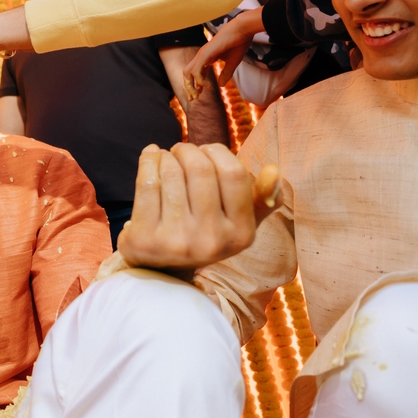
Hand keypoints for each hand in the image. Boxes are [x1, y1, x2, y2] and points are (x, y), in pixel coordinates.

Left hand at [117, 143, 280, 271]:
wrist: (161, 267)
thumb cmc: (204, 232)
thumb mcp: (239, 221)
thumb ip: (261, 197)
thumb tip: (273, 170)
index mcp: (241, 234)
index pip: (234, 174)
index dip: (217, 152)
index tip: (206, 150)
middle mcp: (211, 241)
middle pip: (200, 169)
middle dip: (188, 150)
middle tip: (181, 150)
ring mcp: (176, 242)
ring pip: (171, 173)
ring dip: (166, 156)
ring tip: (166, 157)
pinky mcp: (145, 240)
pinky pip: (146, 184)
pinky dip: (148, 162)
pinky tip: (151, 157)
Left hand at [182, 7, 263, 99]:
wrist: (242, 30)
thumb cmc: (238, 43)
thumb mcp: (232, 63)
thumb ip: (226, 74)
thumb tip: (222, 85)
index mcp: (206, 58)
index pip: (195, 74)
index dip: (194, 86)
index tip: (197, 96)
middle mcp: (201, 57)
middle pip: (187, 74)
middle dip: (188, 88)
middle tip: (193, 99)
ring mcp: (202, 55)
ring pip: (188, 73)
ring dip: (191, 87)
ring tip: (197, 95)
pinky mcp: (205, 55)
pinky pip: (196, 71)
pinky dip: (200, 81)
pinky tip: (208, 86)